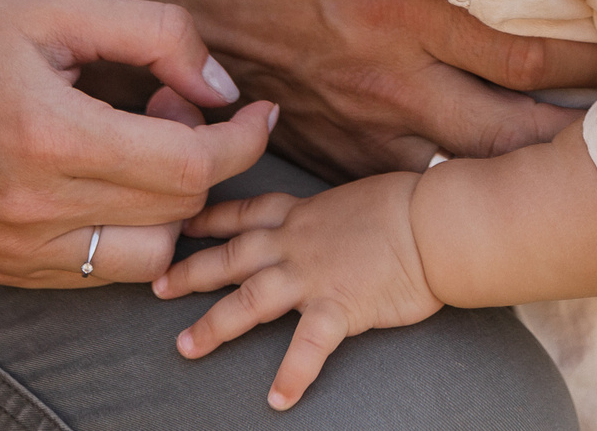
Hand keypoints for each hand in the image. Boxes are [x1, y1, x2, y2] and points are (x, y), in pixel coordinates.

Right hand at [0, 0, 276, 287]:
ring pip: (150, 254)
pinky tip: (107, 175)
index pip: (188, 166)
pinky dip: (127, 228)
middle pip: (177, 209)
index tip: (259, 112)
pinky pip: (102, 269)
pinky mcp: (5, 269)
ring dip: (170, 203)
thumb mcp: (65, 6)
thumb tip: (225, 89)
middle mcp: (31, 206)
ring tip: (142, 144)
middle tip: (175, 104)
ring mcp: (14, 248)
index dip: (244, 141)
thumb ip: (160, 35)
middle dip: (205, 157)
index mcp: (49, 134)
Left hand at [157, 173, 439, 410]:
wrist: (437, 221)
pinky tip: (277, 400)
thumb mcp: (360, 197)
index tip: (186, 224)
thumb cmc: (412, 204)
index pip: (247, 213)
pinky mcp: (339, 308)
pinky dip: (292, 375)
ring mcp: (314, 276)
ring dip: (215, 325)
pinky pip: (307, 347)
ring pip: (249, 299)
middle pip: (232, 257)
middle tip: (159, 285)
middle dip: (192, 272)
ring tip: (186, 347)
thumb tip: (338, 221)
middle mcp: (298, 244)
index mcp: (305, 215)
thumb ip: (336, 214)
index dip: (213, 220)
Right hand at [158, 0, 596, 176]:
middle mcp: (392, 72)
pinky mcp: (339, 152)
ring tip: (592, 162)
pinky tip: (503, 177)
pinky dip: (460, 182)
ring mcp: (365, 122)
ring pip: (469, 167)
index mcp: (403, 2)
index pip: (526, 47)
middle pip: (514, 124)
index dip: (592, 55)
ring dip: (529, 165)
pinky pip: (414, 179)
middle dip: (580, 128)